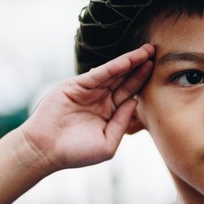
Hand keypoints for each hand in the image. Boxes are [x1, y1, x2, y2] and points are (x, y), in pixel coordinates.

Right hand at [19, 44, 154, 171]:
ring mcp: (89, 91)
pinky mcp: (76, 85)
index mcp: (109, 112)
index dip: (143, 82)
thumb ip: (122, 122)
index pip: (129, 93)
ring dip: (130, 61)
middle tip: (156, 52)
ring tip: (147, 51)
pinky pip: (99, 74)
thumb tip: (135, 101)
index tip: (158, 71)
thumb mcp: (107, 142)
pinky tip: (129, 60)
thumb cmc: (76, 152)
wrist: (45, 152)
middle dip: (140, 66)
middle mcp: (100, 99)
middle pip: (125, 79)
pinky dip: (114, 67)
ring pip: (114, 73)